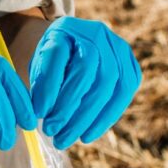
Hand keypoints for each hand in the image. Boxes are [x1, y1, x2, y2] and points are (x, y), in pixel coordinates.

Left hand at [27, 17, 139, 147]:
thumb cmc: (51, 64)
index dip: (48, 87)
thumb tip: (40, 114)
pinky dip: (106, 117)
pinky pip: (124, 93)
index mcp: (63, 29)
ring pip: (108, 85)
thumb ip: (38, 85)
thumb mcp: (37, 68)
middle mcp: (94, 33)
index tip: (38, 113)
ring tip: (67, 139)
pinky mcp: (131, 65)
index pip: (57, 55)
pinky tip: (88, 134)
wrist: (77, 49)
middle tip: (52, 133)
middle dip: (68, 109)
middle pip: (86, 72)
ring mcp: (117, 47)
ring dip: (87, 118)